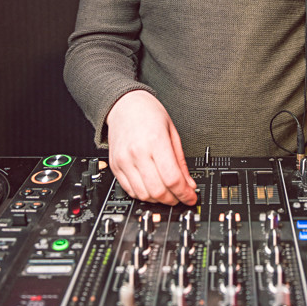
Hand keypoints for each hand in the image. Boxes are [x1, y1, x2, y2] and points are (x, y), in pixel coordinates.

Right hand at [106, 90, 197, 204]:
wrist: (124, 104)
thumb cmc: (148, 113)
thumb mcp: (172, 132)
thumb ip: (180, 161)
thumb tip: (188, 184)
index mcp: (155, 141)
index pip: (172, 178)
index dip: (185, 193)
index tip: (191, 197)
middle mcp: (137, 153)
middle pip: (158, 190)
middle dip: (173, 199)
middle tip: (181, 197)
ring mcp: (124, 161)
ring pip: (143, 194)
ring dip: (158, 200)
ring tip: (167, 194)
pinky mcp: (115, 166)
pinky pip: (129, 190)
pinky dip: (143, 195)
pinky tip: (152, 189)